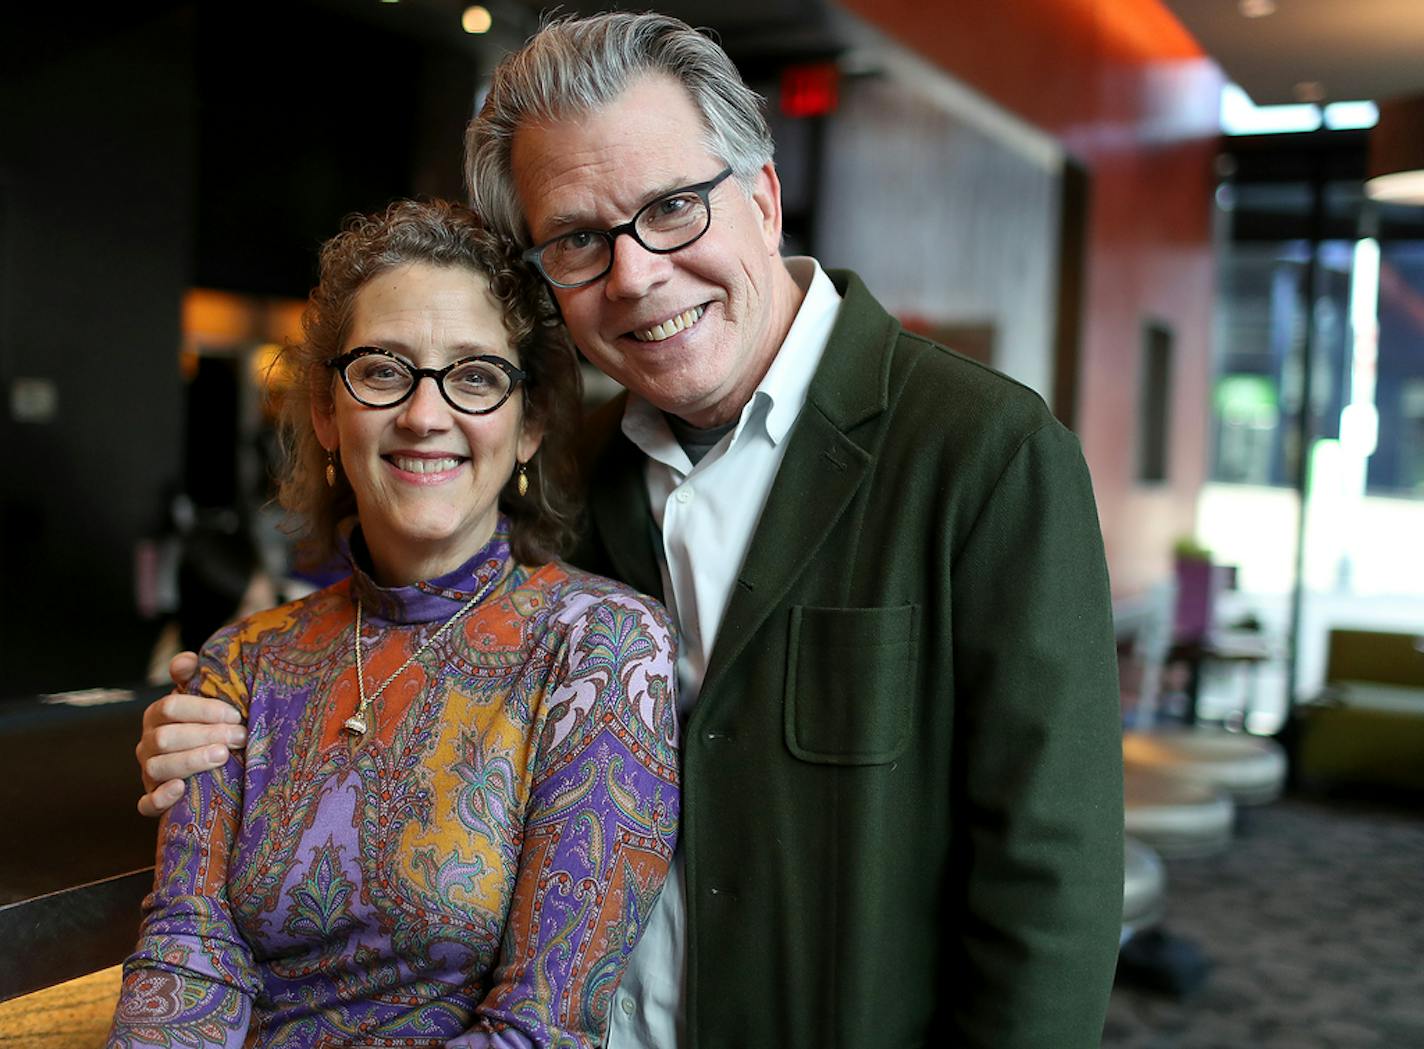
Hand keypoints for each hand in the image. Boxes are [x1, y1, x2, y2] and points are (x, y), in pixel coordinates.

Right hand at [136, 651, 246, 816]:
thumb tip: (186, 661)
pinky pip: (146, 804)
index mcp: (157, 715)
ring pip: (157, 767)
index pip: (170, 707)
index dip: (203, 710)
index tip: (235, 715)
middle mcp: (148, 743)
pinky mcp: (153, 799)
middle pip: (165, 738)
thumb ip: (194, 676)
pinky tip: (181, 789)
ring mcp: (148, 771)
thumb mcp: (203, 697)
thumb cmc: (208, 723)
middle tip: (240, 736)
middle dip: (205, 735)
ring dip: (191, 761)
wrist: (208, 761)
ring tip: (223, 756)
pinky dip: (160, 798)